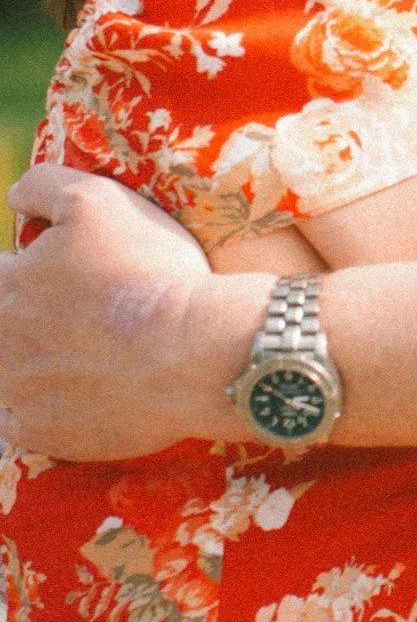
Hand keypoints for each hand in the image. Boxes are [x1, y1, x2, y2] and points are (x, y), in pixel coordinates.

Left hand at [0, 166, 261, 458]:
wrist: (193, 352)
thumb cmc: (146, 270)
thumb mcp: (96, 199)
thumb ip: (43, 186)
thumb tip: (15, 196)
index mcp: (4, 288)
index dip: (24, 266)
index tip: (61, 272)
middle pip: (1, 327)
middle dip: (27, 316)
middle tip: (79, 313)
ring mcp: (17, 395)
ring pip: (5, 376)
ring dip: (28, 362)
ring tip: (80, 352)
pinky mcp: (43, 435)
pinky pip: (21, 423)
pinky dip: (41, 408)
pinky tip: (77, 392)